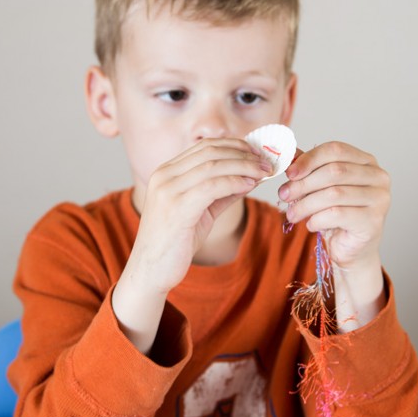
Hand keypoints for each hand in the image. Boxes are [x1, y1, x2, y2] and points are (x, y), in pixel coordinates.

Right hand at [126, 137, 269, 294]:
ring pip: (213, 166)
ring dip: (243, 166)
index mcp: (166, 172)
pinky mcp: (176, 208)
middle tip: (266, 162)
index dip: (234, 146)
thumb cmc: (175, 242)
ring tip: (263, 172)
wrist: (151, 271)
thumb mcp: (200, 211)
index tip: (256, 153)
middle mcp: (164, 176)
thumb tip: (249, 178)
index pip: (204, 147)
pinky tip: (249, 186)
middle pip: (210, 152)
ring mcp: (168, 190)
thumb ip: (220, 193)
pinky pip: (211, 187)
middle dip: (243, 154)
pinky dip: (234, 183)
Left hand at [278, 141, 390, 269]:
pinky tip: (311, 225)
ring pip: (334, 194)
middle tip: (284, 195)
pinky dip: (317, 219)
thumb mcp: (320, 188)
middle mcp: (378, 177)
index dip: (309, 159)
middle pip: (334, 171)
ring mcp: (379, 199)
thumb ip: (309, 169)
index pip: (336, 150)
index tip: (289, 173)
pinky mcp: (373, 221)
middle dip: (304, 184)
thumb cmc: (337, 215)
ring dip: (306, 204)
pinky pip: (337, 214)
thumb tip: (290, 157)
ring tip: (292, 214)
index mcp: (366, 162)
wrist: (351, 248)